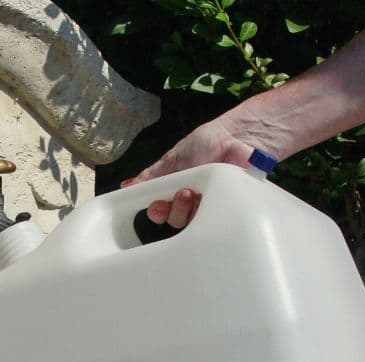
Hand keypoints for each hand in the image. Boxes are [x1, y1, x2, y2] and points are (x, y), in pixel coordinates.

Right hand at [120, 120, 253, 227]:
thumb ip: (150, 175)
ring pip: (193, 222)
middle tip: (183, 193)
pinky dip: (212, 210)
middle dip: (175, 208)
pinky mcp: (228, 207)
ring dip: (191, 208)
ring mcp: (210, 205)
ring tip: (196, 191)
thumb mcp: (172, 158)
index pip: (160, 210)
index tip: (158, 204)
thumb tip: (125, 186)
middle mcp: (190, 200)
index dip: (157, 211)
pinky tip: (214, 197)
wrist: (238, 137)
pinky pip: (216, 219)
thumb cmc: (207, 142)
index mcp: (174, 190)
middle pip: (175, 219)